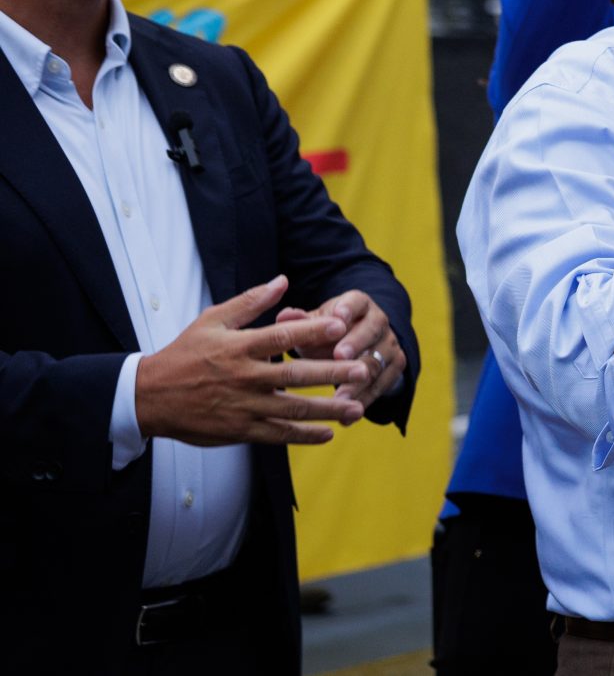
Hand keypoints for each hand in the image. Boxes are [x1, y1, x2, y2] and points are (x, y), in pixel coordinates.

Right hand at [133, 275, 369, 445]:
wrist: (148, 397)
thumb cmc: (184, 354)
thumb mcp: (212, 320)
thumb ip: (250, 302)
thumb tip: (282, 280)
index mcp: (238, 347)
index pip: (281, 337)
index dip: (312, 331)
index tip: (341, 326)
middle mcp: (244, 377)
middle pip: (295, 375)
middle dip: (332, 373)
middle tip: (363, 371)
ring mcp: (242, 406)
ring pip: (291, 409)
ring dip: (326, 410)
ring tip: (356, 407)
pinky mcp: (238, 430)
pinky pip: (277, 434)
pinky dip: (303, 435)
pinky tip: (327, 432)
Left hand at [275, 289, 407, 413]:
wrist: (356, 348)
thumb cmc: (327, 334)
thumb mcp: (315, 326)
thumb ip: (301, 321)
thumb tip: (284, 315)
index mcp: (359, 304)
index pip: (357, 301)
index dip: (349, 308)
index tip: (338, 317)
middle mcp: (379, 321)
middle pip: (372, 329)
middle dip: (356, 343)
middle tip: (339, 356)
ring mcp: (389, 344)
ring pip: (377, 361)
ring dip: (358, 380)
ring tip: (339, 399)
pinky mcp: (395, 366)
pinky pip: (382, 385)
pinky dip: (364, 401)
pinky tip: (346, 417)